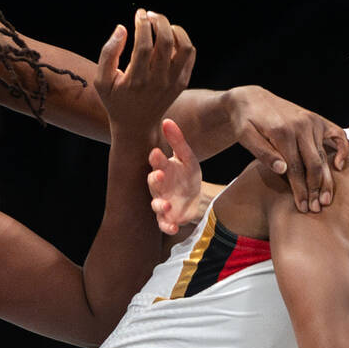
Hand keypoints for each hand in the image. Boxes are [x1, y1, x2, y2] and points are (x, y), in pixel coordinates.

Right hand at [95, 10, 195, 135]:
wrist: (137, 126)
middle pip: (166, 42)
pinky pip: (190, 55)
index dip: (142, 24)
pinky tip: (169, 38)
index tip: (138, 13)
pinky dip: (182, 40)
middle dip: (159, 21)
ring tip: (162, 25)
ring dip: (175, 29)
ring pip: (184, 47)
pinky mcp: (182, 83)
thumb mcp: (102, 81)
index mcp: (136, 80)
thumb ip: (108, 53)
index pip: (143, 45)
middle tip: (149, 15)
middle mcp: (158, 82)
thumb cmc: (115, 100)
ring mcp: (173, 83)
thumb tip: (122, 28)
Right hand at [148, 119, 202, 234]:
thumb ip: (177, 140)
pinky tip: (173, 227)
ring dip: (159, 205)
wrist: (196, 198)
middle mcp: (159, 187)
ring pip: (156, 205)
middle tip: (159, 175)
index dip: (155, 159)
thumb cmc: (187, 175)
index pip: (156, 163)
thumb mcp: (187, 157)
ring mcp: (162, 203)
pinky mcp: (168, 218)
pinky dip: (167, 226)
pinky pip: (164, 224)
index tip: (156, 152)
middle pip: (153, 183)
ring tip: (166, 205)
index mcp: (163, 169)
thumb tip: (167, 120)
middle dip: (155, 180)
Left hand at [227, 85, 348, 212]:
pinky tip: (339, 166)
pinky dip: (342, 150)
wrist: (251, 99)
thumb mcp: (245, 136)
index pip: (295, 168)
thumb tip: (283, 170)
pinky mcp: (317, 119)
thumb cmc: (245, 121)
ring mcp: (311, 121)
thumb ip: (263, 153)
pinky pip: (337, 135)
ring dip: (327, 179)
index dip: (300, 190)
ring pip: (324, 155)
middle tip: (316, 209)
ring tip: (327, 199)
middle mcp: (300, 125)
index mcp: (282, 132)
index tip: (302, 208)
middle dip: (315, 189)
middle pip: (313, 164)